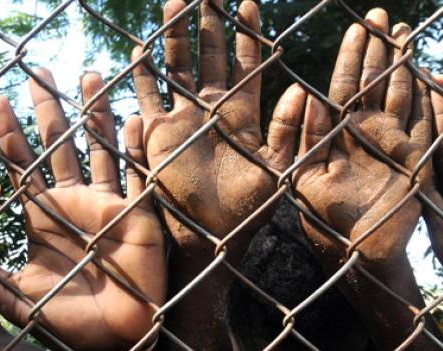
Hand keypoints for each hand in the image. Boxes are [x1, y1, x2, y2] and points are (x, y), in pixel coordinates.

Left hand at [0, 70, 165, 350]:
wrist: (116, 338)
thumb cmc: (67, 322)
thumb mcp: (17, 299)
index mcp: (42, 217)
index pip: (21, 166)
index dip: (9, 135)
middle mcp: (72, 203)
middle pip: (57, 144)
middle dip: (48, 108)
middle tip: (37, 70)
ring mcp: (105, 205)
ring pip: (98, 147)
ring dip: (94, 112)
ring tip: (88, 74)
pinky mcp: (134, 213)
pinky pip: (136, 173)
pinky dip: (134, 146)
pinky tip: (132, 117)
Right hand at [131, 0, 305, 255]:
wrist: (213, 235)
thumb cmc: (250, 208)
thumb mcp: (278, 169)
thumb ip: (288, 131)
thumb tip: (302, 91)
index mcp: (243, 114)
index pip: (246, 65)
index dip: (246, 35)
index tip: (249, 3)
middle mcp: (212, 110)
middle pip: (210, 57)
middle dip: (209, 24)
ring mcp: (184, 119)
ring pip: (177, 68)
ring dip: (176, 37)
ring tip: (175, 2)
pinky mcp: (159, 135)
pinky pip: (149, 99)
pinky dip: (143, 77)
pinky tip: (140, 51)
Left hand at [294, 9, 432, 268]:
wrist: (357, 256)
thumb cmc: (322, 222)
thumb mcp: (303, 177)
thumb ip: (302, 138)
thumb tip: (304, 95)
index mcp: (338, 135)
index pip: (345, 87)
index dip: (352, 57)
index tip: (357, 26)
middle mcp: (366, 134)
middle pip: (374, 84)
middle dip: (378, 50)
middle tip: (382, 16)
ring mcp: (394, 144)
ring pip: (402, 96)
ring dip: (405, 66)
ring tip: (407, 33)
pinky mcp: (418, 160)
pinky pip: (430, 124)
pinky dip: (435, 100)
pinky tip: (438, 73)